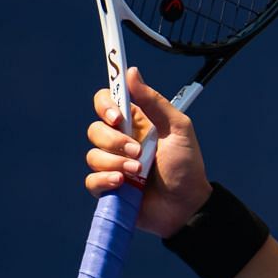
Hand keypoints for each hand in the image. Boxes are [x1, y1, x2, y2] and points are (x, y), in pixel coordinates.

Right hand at [83, 67, 210, 237]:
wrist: (186, 205)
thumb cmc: (186, 166)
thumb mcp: (178, 129)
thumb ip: (154, 101)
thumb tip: (131, 72)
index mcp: (135, 123)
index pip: (106, 103)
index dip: (105, 105)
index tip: (116, 116)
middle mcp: (120, 141)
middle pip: (95, 129)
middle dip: (115, 141)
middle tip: (137, 152)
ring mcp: (112, 165)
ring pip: (93, 155)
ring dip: (116, 163)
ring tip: (139, 172)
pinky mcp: (108, 188)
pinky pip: (91, 180)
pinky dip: (105, 180)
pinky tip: (123, 184)